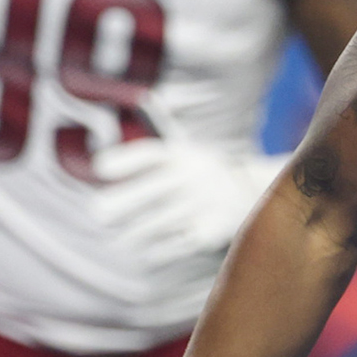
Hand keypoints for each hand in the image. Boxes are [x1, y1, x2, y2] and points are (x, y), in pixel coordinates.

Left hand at [88, 138, 281, 275]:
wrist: (258, 196)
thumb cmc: (204, 172)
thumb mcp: (187, 148)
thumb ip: (159, 134)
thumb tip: (137, 104)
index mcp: (184, 154)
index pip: (150, 153)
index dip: (124, 160)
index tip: (100, 169)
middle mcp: (194, 177)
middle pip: (149, 193)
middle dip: (119, 205)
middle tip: (98, 214)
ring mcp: (204, 205)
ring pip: (157, 223)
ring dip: (132, 234)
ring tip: (118, 240)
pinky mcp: (211, 232)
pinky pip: (175, 245)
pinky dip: (157, 251)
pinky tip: (145, 251)